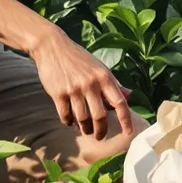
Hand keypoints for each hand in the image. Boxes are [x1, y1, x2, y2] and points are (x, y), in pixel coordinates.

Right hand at [30, 26, 136, 141]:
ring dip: (84, 128)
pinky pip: (66, 115)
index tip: (129, 132)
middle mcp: (91, 84)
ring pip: (83, 119)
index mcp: (104, 77)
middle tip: (99, 136)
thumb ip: (113, 82)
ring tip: (84, 129)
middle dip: (101, 130)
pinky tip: (70, 121)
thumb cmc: (78, 58)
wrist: (52, 46)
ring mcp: (74, 89)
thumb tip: (129, 95)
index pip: (120, 102)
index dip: (125, 119)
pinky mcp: (58, 93)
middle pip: (100, 116)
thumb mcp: (99, 66)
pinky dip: (69, 122)